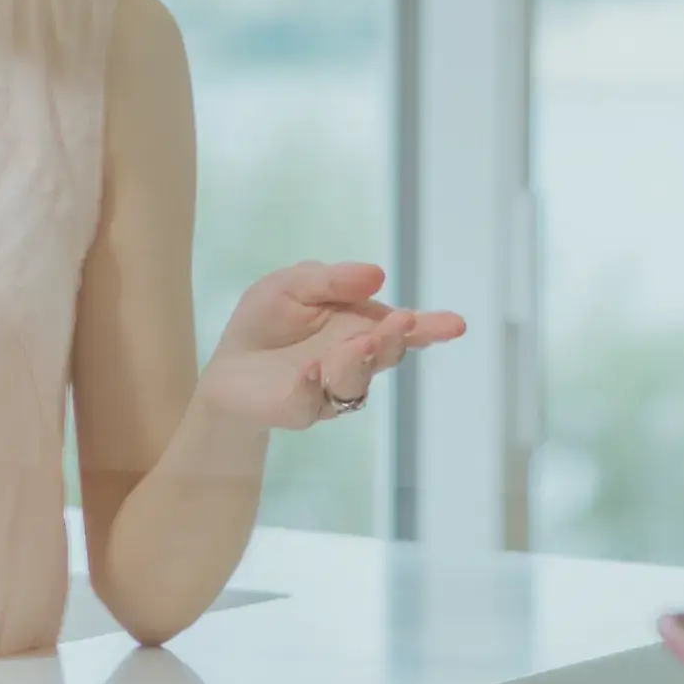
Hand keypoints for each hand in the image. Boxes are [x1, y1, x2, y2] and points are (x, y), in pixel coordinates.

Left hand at [197, 261, 464, 431]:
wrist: (227, 367)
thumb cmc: (268, 321)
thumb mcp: (294, 283)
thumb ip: (332, 279)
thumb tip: (378, 275)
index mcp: (362, 327)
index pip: (402, 328)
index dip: (430, 327)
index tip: (455, 325)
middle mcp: (355, 360)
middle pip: (387, 354)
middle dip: (396, 339)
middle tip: (403, 322)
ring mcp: (329, 389)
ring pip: (355, 382)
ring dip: (360, 362)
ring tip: (361, 343)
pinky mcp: (298, 409)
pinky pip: (309, 401)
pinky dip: (310, 387)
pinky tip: (308, 372)